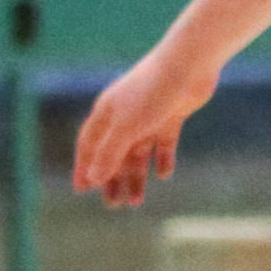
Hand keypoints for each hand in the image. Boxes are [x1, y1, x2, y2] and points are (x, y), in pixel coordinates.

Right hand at [72, 45, 219, 205]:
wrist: (189, 65)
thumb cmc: (153, 92)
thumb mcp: (127, 127)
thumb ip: (109, 153)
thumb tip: (92, 179)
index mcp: (106, 113)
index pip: (89, 145)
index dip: (84, 167)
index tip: (81, 190)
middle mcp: (124, 115)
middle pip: (114, 154)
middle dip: (112, 179)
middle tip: (113, 205)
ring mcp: (148, 116)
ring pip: (138, 153)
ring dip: (136, 176)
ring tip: (136, 201)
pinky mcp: (171, 115)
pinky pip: (163, 143)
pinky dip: (162, 159)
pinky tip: (163, 175)